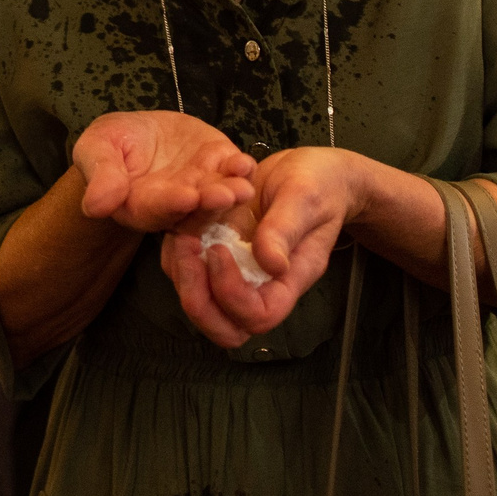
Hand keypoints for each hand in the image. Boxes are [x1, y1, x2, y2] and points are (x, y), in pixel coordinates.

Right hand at [71, 111, 254, 233]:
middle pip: (193, 210)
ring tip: (242, 188)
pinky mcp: (217, 167)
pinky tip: (246, 164)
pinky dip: (240, 169)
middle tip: (223, 196)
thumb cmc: (111, 143)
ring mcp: (200, 187)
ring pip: (217, 196)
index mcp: (140, 207)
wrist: (137, 131)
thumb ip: (100, 176)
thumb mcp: (96, 150)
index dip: (170, 203)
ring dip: (231, 192)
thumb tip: (95, 206)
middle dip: (209, 203)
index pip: (156, 209)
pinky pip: (230, 172)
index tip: (185, 197)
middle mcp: (174, 206)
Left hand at [163, 147, 371, 346]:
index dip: (232, 294)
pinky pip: (187, 268)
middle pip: (221, 324)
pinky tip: (184, 218)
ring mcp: (235, 272)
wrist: (311, 171)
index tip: (218, 250)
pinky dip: (177, 250)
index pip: (258, 315)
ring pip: (197, 298)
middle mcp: (258, 285)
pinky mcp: (216, 253)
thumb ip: (286, 229)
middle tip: (187, 249)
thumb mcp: (305, 198)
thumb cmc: (319, 186)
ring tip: (183, 230)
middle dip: (196, 297)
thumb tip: (271, 263)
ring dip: (181, 270)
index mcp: (287, 282)